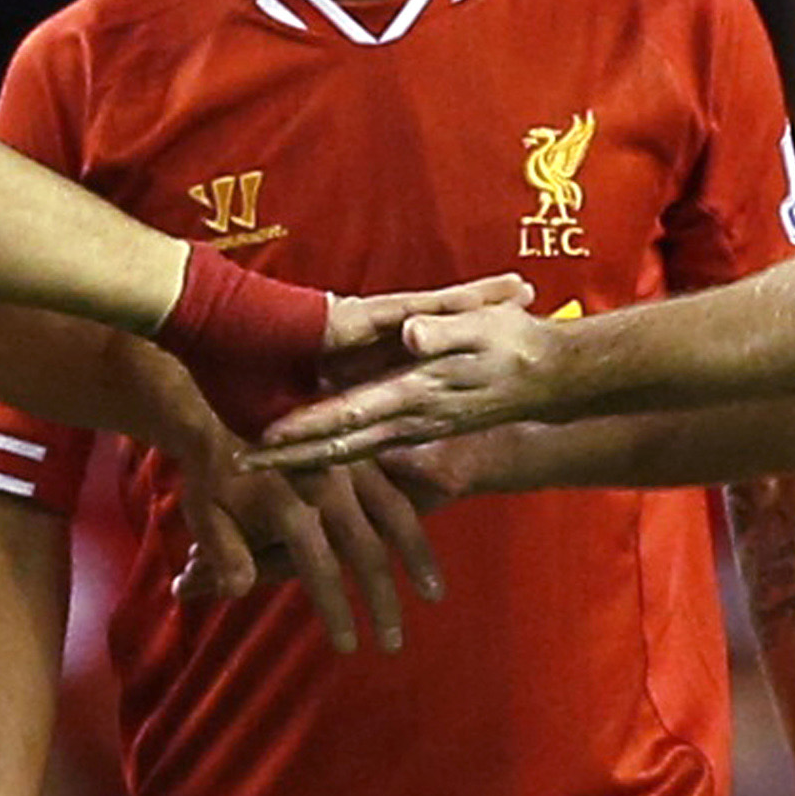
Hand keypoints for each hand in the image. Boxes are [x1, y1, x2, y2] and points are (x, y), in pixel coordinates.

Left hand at [168, 454, 442, 653]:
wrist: (222, 411)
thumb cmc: (212, 475)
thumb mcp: (204, 514)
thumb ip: (223, 553)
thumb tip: (238, 592)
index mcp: (290, 505)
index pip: (319, 567)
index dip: (335, 609)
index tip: (349, 646)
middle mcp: (327, 487)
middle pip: (366, 550)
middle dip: (382, 600)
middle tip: (393, 644)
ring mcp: (350, 466)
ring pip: (395, 516)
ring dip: (417, 559)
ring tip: (433, 597)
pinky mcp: (363, 452)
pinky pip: (398, 491)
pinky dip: (415, 524)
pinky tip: (428, 548)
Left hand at [255, 293, 556, 468]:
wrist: (555, 379)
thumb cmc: (519, 346)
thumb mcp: (484, 329)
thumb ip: (443, 333)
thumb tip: (410, 336)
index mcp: (414, 394)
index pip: (347, 416)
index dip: (303, 428)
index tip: (261, 441)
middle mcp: (408, 419)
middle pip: (336, 446)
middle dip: (289, 458)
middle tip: (238, 466)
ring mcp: (413, 426)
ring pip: (348, 450)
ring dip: (305, 458)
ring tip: (260, 462)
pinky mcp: (419, 424)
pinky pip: (367, 444)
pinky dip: (335, 451)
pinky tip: (310, 452)